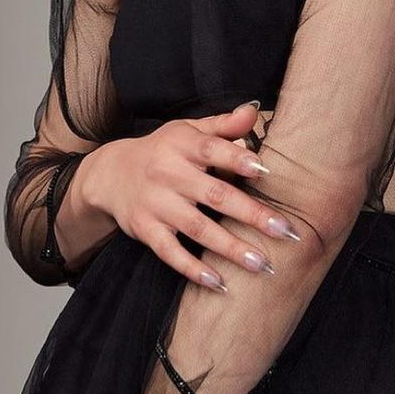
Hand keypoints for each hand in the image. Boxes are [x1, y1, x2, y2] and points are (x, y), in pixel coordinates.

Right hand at [84, 101, 302, 290]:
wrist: (110, 174)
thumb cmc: (163, 151)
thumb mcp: (187, 131)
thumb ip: (223, 125)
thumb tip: (254, 111)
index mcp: (182, 145)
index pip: (212, 150)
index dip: (237, 160)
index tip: (265, 172)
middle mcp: (168, 173)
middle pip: (214, 194)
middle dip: (251, 214)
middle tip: (284, 231)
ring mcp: (156, 204)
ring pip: (197, 228)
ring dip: (230, 248)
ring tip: (261, 264)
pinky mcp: (145, 229)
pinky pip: (170, 253)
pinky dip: (192, 269)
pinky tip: (219, 283)